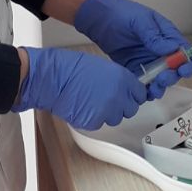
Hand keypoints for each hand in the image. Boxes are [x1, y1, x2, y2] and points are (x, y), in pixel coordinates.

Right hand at [11, 46, 146, 129]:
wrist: (52, 78)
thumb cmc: (70, 68)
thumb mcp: (102, 67)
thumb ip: (118, 79)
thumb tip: (125, 88)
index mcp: (122, 79)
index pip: (140, 94)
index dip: (133, 95)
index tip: (129, 95)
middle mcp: (118, 96)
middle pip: (131, 109)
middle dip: (122, 105)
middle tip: (109, 99)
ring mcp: (107, 111)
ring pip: (116, 118)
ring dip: (108, 113)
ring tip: (93, 102)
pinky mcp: (94, 123)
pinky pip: (100, 123)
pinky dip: (94, 118)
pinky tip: (84, 107)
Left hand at [73, 0, 191, 98]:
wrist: (101, 19)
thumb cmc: (123, 14)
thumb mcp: (141, 21)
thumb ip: (155, 36)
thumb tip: (172, 49)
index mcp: (168, 37)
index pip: (186, 52)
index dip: (188, 63)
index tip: (183, 70)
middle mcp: (161, 51)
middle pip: (175, 70)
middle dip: (172, 77)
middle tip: (162, 79)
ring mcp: (149, 62)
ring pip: (161, 79)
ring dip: (161, 87)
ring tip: (154, 89)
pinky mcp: (136, 70)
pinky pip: (146, 83)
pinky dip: (147, 90)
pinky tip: (143, 92)